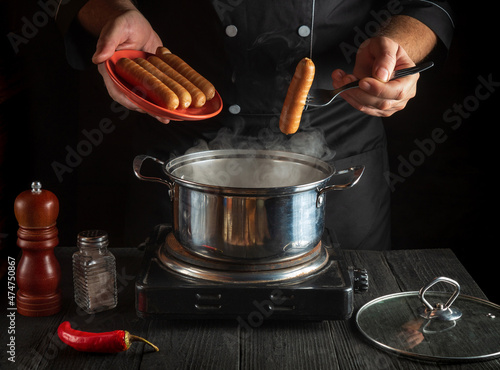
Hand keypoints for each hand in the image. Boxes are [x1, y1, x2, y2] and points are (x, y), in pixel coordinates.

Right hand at [90, 8, 169, 122]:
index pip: (116, 89)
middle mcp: (124, 79)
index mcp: (111, 70)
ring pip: (145, 98)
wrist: (137, 24)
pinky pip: (156, 92)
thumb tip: (97, 58)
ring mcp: (137, 81)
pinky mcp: (150, 80)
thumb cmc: (124, 23)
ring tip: (168, 117)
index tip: (140, 106)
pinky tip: (174, 107)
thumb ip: (107, 41)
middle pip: (133, 99)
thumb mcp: (117, 28)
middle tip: (160, 115)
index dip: (128, 100)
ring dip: (156, 109)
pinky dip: (164, 100)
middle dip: (146, 109)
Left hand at [331, 36, 417, 116]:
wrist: (378, 56)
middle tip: (344, 78)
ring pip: (367, 106)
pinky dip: (348, 96)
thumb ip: (385, 57)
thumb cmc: (384, 49)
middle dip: (359, 91)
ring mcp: (389, 105)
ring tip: (339, 78)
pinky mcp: (375, 108)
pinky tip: (340, 85)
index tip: (362, 81)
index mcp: (409, 79)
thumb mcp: (385, 44)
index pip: (397, 91)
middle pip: (380, 102)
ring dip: (349, 93)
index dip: (379, 89)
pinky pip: (360, 106)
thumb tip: (382, 75)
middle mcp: (402, 95)